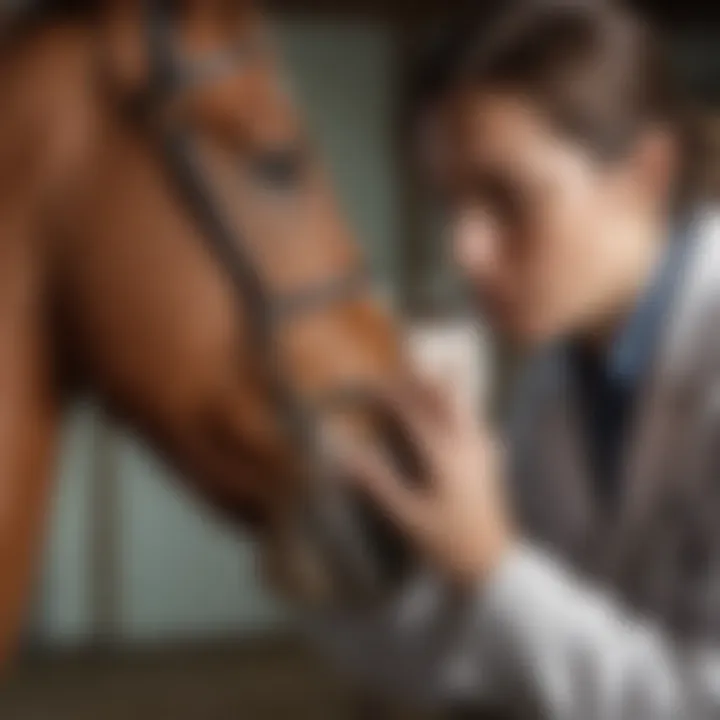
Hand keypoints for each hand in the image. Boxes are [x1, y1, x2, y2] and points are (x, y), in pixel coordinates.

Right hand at [338, 376, 514, 588]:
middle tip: (395, 373)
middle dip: (417, 381)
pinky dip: (459, 410)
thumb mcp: (406, 516)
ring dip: (440, 390)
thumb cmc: (447, 545)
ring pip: (462, 407)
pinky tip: (455, 415)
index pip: (411, 410)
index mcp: (443, 455)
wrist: (495, 568)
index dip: (385, 393)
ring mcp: (481, 452)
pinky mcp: (490, 463)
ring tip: (423, 378)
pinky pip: (474, 423)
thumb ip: (376, 481)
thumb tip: (343, 452)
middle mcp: (466, 445)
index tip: (362, 386)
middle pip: (442, 398)